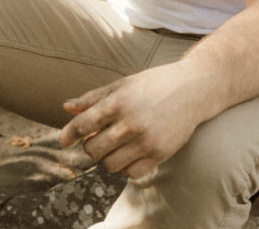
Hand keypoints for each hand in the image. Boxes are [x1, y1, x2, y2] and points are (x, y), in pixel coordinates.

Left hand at [58, 63, 201, 178]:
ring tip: (116, 145)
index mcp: (119, 102)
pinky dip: (126, 167)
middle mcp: (131, 123)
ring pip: (109, 165)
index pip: (82, 125)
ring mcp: (146, 140)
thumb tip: (66, 107)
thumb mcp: (123, 84)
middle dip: (90, 145)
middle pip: (92, 149)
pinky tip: (131, 153)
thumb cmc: (154, 84)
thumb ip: (94, 98)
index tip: (64, 140)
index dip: (68, 135)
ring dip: (107, 157)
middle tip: (99, 138)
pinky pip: (130, 173)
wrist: (193, 89)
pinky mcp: (160, 154)